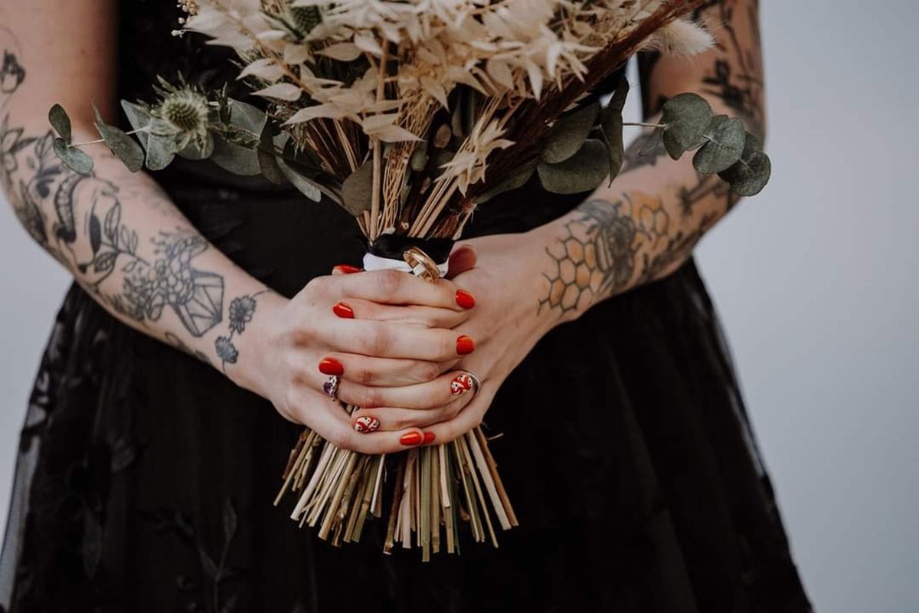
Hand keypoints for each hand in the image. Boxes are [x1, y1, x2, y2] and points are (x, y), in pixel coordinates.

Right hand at [230, 268, 478, 453]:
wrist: (260, 347)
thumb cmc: (323, 315)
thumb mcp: (350, 285)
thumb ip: (404, 277)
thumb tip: (470, 258)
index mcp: (326, 290)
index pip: (385, 286)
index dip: (430, 293)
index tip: (466, 302)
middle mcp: (310, 327)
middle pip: (378, 337)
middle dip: (430, 343)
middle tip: (467, 344)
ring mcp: (301, 369)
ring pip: (367, 386)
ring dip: (418, 391)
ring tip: (459, 388)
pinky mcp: (298, 407)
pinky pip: (344, 430)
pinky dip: (383, 436)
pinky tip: (419, 435)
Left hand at [345, 229, 560, 443]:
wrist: (554, 275)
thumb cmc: (501, 256)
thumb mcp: (458, 249)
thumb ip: (413, 267)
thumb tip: (352, 270)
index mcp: (464, 296)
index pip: (409, 316)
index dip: (369, 320)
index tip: (334, 316)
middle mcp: (475, 334)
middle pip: (415, 363)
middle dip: (368, 370)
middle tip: (327, 369)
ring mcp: (488, 362)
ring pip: (436, 398)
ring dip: (395, 410)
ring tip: (355, 414)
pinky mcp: (498, 380)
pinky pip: (467, 415)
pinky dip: (437, 430)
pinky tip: (407, 438)